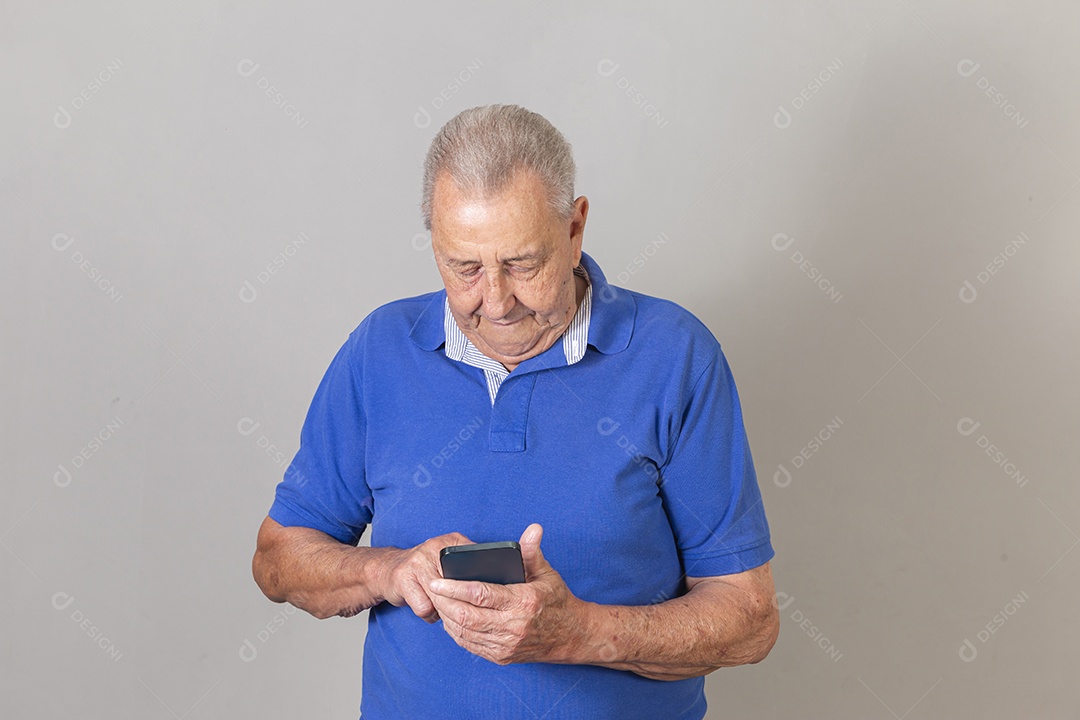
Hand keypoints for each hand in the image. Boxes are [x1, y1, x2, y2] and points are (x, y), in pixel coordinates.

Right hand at [378, 531, 472, 622]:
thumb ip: (469, 567)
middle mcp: (434, 546)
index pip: (475, 562)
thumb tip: (495, 586)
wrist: (388, 569)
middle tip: (462, 607)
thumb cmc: (426, 569)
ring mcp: (418, 561)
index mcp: (452, 541)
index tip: (481, 596)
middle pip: (458, 584)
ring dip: (443, 609)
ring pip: (442, 598)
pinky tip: (427, 606)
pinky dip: (429, 614)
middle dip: (460, 601)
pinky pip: (425, 607)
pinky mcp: (403, 578)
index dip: (478, 585)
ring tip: (441, 605)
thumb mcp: (449, 560)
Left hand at [427, 523, 589, 664]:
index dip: (454, 587)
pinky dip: (456, 632)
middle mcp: (513, 627)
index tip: (436, 580)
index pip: (480, 594)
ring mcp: (506, 645)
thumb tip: (533, 529)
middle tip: (430, 589)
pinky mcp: (501, 656)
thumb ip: (532, 552)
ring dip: (446, 617)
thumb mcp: (546, 574)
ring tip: (436, 601)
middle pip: (466, 615)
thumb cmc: (556, 601)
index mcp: (523, 602)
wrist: (571, 636)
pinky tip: (449, 618)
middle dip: (443, 602)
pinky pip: (470, 645)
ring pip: (464, 632)